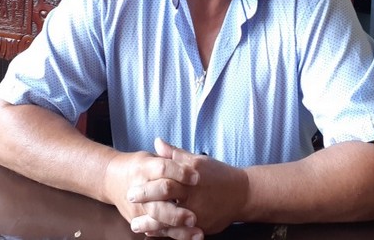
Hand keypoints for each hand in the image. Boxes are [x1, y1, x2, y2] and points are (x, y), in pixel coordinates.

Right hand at [103, 148, 202, 238]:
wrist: (111, 179)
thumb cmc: (139, 167)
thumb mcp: (152, 157)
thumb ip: (170, 156)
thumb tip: (186, 156)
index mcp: (145, 167)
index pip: (163, 168)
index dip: (180, 172)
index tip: (197, 177)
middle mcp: (140, 187)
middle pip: (159, 195)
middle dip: (177, 204)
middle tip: (194, 215)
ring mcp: (138, 205)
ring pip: (157, 216)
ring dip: (177, 223)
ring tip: (195, 229)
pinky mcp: (137, 218)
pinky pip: (155, 228)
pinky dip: (172, 233)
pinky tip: (187, 236)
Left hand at [129, 138, 249, 234]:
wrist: (243, 195)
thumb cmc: (219, 175)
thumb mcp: (199, 161)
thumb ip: (176, 155)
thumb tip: (157, 142)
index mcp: (192, 177)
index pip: (168, 178)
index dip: (150, 182)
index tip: (133, 182)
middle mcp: (195, 195)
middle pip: (167, 198)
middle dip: (147, 200)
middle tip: (130, 200)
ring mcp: (198, 213)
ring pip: (171, 221)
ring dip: (152, 224)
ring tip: (136, 225)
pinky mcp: (202, 227)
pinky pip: (180, 233)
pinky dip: (165, 234)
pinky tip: (152, 233)